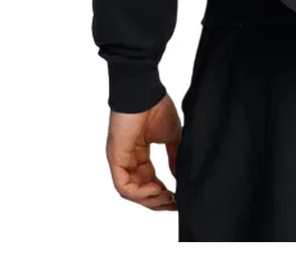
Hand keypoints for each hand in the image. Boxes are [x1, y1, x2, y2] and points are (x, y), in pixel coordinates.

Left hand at [106, 93, 181, 210]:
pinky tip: (157, 189)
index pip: (149, 181)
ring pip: (131, 192)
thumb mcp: (172, 136)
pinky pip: (123, 186)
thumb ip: (174, 157)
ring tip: (168, 198)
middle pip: (139, 191)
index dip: (163, 193)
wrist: (145, 92)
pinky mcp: (115, 159)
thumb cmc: (157, 107)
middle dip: (157, 201)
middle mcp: (128, 160)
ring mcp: (120, 160)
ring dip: (150, 200)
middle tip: (174, 204)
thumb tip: (180, 177)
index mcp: (139, 154)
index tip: (178, 199)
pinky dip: (140, 193)